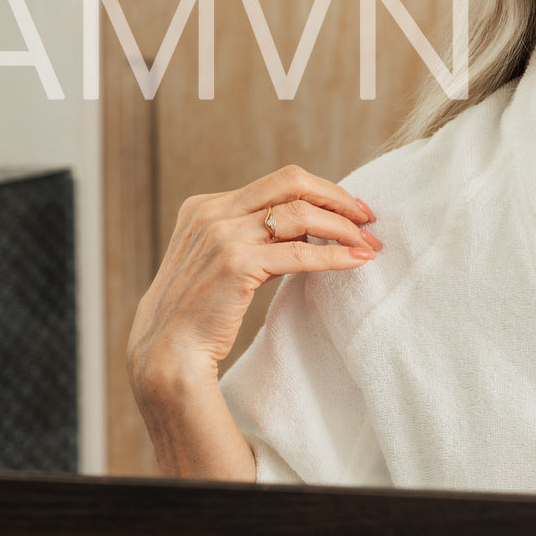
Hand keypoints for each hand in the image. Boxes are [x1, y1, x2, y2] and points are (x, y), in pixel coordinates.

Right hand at [127, 164, 380, 391]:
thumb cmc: (199, 312)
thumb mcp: (219, 259)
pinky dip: (335, 255)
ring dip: (343, 228)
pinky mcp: (236, 263)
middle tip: (368, 218)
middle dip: (337, 197)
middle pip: (293, 183)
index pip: (278, 182)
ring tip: (369, 244)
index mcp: (207, 205)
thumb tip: (310, 224)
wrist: (166, 352)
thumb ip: (253, 235)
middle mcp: (213, 212)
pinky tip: (356, 261)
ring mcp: (222, 234)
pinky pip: (300, 253)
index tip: (351, 209)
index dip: (321, 191)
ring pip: (301, 214)